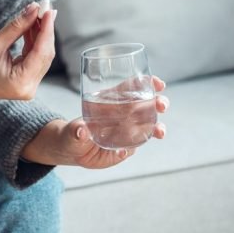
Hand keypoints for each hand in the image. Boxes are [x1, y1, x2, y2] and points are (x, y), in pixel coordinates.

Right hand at [0, 2, 55, 100]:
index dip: (47, 29)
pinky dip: (33, 41)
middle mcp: (28, 88)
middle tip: (44, 6)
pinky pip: (33, 58)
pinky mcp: (24, 80)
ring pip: (40, 55)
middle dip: (44, 29)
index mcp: (21, 83)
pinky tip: (31, 25)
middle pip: (44, 54)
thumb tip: (34, 9)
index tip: (49, 9)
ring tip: (37, 12)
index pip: (41, 52)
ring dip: (39, 34)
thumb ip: (17, 26)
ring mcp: (27, 86)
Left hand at [21, 76, 168, 167]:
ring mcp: (129, 129)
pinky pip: (138, 143)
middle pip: (147, 104)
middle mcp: (124, 113)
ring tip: (160, 132)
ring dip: (158, 126)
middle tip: (162, 105)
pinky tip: (131, 148)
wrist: (73, 150)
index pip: (133, 86)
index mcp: (112, 100)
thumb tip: (80, 130)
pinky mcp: (129, 145)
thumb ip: (75, 131)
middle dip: (159, 102)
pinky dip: (141, 143)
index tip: (158, 83)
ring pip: (150, 124)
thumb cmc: (72, 133)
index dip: (146, 82)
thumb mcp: (71, 132)